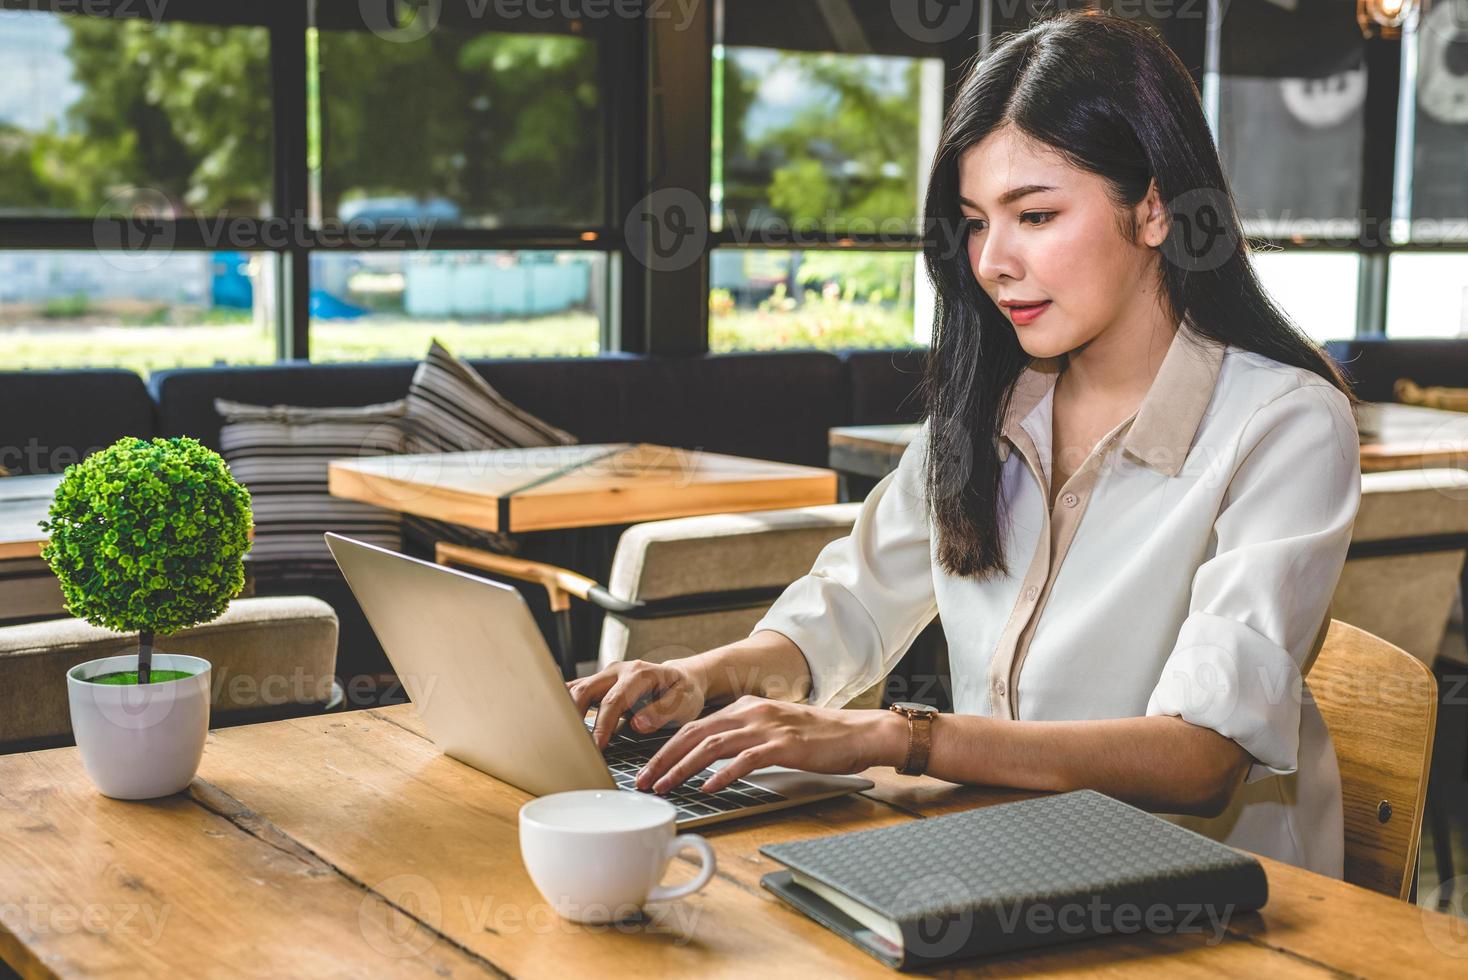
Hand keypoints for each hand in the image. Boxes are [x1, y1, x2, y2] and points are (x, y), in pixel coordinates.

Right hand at [566, 659, 708, 749]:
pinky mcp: (601, 684)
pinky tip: (555, 720)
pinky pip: (577, 690)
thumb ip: (662, 712)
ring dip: (565, 710)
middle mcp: (619, 670)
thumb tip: (637, 724)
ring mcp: (607, 676)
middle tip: (569, 743)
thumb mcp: (684, 703)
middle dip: (574, 716)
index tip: (596, 747)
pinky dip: (565, 704)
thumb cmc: (683, 693)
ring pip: (577, 689)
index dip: (602, 725)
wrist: (683, 679)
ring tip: (557, 734)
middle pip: (586, 690)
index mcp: (640, 674)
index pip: (613, 701)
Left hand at [634, 695, 907, 793]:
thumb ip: (743, 738)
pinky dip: (723, 773)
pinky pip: (745, 759)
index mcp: (744, 707)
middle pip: (694, 733)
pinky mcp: (783, 745)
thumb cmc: (816, 738)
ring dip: (682, 768)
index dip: (665, 747)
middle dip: (663, 758)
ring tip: (664, 787)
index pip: (694, 725)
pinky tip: (708, 788)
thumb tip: (710, 761)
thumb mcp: (772, 729)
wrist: (856, 732)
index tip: (646, 768)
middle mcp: (750, 712)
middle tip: (642, 781)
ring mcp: (766, 727)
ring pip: (712, 745)